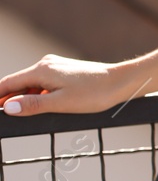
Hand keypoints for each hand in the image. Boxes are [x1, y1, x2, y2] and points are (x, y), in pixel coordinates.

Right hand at [1, 54, 141, 116]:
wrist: (122, 82)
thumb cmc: (94, 93)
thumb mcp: (61, 103)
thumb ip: (33, 104)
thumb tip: (8, 107)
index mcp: (41, 70)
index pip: (8, 84)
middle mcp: (46, 64)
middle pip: (18, 83)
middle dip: (8, 99)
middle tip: (5, 117)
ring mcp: (56, 66)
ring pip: (31, 84)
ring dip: (24, 98)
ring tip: (18, 114)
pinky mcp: (65, 71)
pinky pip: (43, 84)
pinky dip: (37, 95)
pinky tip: (40, 107)